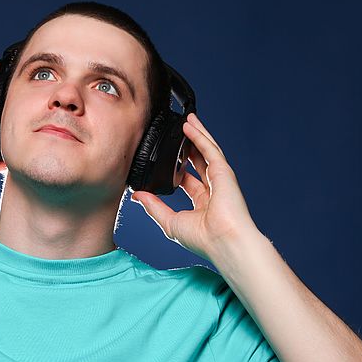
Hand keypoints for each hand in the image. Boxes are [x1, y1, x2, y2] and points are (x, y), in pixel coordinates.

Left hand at [130, 112, 259, 262]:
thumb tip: (138, 195)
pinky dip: (200, 135)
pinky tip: (190, 124)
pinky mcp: (223, 171)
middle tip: (177, 133)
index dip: (177, 168)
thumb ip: (154, 207)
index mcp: (203, 204)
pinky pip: (210, 149)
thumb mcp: (170, 222)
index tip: (164, 161)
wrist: (224, 241)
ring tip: (185, 120)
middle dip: (188, 146)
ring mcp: (220, 179)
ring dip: (196, 134)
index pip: (188, 181)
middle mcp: (213, 190)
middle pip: (199, 162)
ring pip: (206, 151)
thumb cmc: (203, 239)